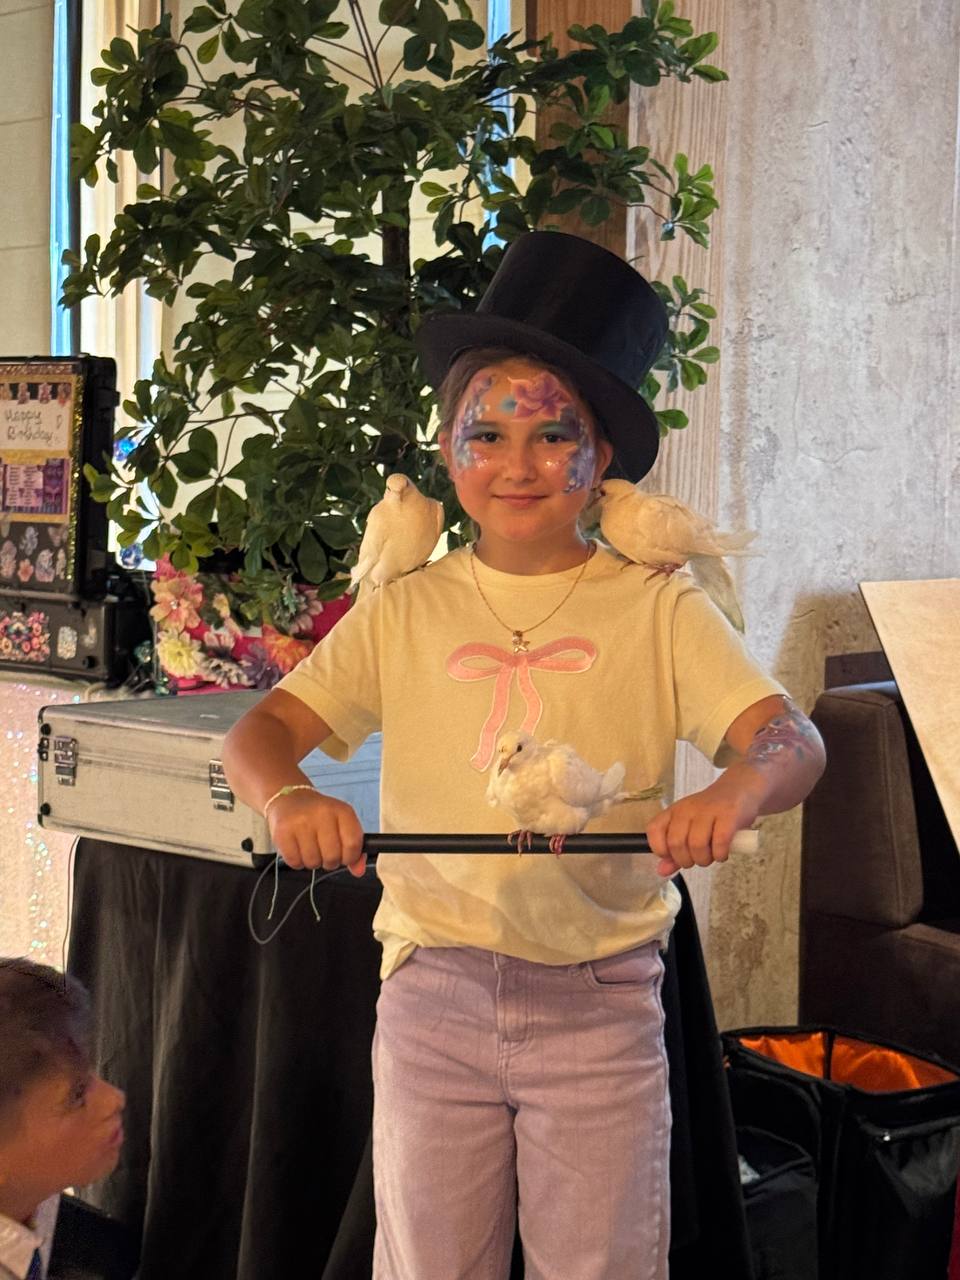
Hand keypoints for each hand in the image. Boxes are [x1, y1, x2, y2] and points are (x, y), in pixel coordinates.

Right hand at [266, 790, 365, 875]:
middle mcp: (322, 813)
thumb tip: (358, 871)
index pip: (353, 844)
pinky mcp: (283, 832)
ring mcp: (301, 822)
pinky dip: (297, 862)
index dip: (350, 857)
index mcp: (342, 810)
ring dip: (313, 862)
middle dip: (330, 862)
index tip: (345, 857)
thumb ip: (354, 848)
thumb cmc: (319, 816)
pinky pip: (295, 862)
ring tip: (310, 848)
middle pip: (333, 856)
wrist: (290, 798)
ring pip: (313, 862)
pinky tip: (298, 848)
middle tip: (324, 852)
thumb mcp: (342, 824)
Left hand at [645, 767, 763, 877]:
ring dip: (704, 859)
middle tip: (697, 859)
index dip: (661, 850)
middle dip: (685, 861)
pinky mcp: (729, 815)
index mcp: (674, 811)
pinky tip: (723, 853)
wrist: (741, 788)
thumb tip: (661, 871)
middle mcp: (688, 809)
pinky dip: (720, 854)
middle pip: (676, 843)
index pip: (654, 831)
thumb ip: (674, 851)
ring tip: (711, 856)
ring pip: (696, 845)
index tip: (675, 856)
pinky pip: (720, 842)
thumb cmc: (713, 813)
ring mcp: (708, 810)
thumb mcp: (690, 828)